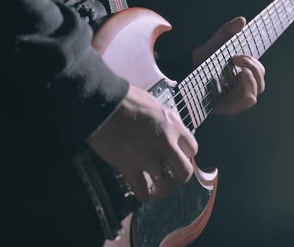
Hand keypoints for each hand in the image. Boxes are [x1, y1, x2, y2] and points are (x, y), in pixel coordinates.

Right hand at [88, 85, 198, 201]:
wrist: (102, 103)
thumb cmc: (125, 98)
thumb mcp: (154, 104)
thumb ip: (164, 120)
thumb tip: (165, 127)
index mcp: (173, 126)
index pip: (192, 149)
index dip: (186, 155)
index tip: (178, 157)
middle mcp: (165, 144)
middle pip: (184, 172)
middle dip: (179, 178)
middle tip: (172, 178)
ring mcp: (148, 157)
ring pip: (165, 186)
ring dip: (162, 190)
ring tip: (157, 189)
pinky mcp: (129, 167)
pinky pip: (142, 191)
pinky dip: (143, 195)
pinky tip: (141, 193)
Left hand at [192, 17, 265, 114]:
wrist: (185, 69)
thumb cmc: (203, 58)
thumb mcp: (217, 42)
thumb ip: (228, 31)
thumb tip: (242, 20)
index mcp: (243, 75)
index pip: (259, 73)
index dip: (254, 63)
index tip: (238, 55)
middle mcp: (240, 88)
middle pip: (261, 85)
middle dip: (254, 69)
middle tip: (236, 59)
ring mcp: (233, 98)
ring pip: (254, 96)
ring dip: (251, 82)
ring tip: (240, 71)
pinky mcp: (223, 107)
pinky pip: (240, 107)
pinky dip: (245, 100)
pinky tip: (246, 92)